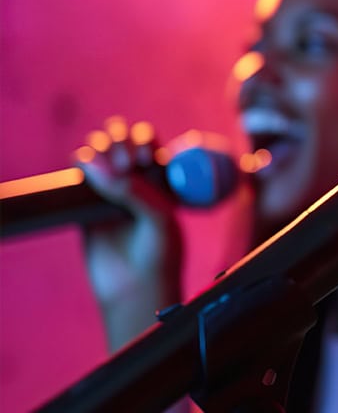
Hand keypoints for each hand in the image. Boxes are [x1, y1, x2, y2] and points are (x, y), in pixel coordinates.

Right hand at [76, 116, 183, 350]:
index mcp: (163, 179)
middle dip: (120, 141)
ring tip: (104, 170)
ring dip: (100, 148)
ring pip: (100, 154)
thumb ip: (132, 190)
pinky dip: (81, 163)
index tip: (142, 159)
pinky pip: (81, 174)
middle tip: (125, 163)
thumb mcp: (157, 217)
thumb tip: (93, 164)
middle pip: (123, 143)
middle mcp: (138, 181)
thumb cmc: (159, 253)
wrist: (137, 289)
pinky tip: (86, 169)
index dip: (143, 141)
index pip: (150, 144)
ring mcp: (112, 192)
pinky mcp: (87, 205)